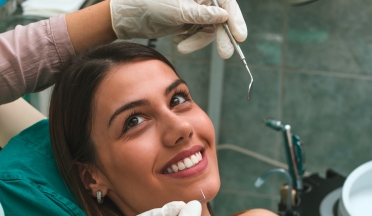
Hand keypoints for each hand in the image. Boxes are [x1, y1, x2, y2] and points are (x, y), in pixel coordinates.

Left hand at [110, 0, 246, 58]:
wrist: (131, 16)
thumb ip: (202, 14)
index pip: (226, 2)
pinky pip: (198, 34)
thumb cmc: (152, 5)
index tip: (239, 36)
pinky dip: (191, 41)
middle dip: (221, 36)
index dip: (235, 18)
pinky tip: (178, 40)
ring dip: (197, 41)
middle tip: (225, 53)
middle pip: (221, 18)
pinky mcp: (189, 22)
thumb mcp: (179, 11)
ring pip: (209, 30)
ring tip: (181, 46)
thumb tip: (224, 16)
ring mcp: (196, 10)